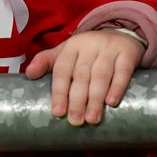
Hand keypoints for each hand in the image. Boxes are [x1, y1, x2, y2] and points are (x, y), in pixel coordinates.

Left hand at [25, 29, 144, 125]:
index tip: (57, 112)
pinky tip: (112, 102)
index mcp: (72, 46)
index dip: (59, 91)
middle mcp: (89, 45)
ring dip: (95, 98)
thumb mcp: (67, 51)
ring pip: (101, 74)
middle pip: (81, 74)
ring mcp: (109, 48)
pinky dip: (117, 87)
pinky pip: (122, 71)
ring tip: (92, 119)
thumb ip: (47, 61)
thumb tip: (28, 74)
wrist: (122, 34)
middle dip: (77, 100)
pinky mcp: (128, 53)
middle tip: (75, 121)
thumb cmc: (89, 50)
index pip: (62, 69)